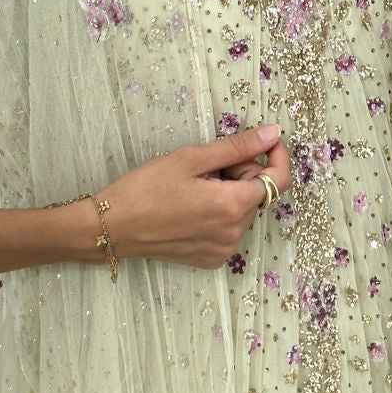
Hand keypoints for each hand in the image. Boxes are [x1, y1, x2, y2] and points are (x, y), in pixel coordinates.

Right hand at [95, 123, 291, 269]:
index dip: (277, 155)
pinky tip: (191, 207)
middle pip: (258, 194)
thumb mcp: (191, 159)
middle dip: (242, 173)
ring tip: (195, 187)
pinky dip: (220, 213)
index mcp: (232, 206)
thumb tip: (272, 133)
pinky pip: (229, 229)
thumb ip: (236, 147)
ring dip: (230, 193)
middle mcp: (234, 233)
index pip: (278, 180)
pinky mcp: (211, 259)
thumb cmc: (146, 188)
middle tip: (208, 165)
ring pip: (243, 211)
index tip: (266, 139)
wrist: (113, 227)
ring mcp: (223, 249)